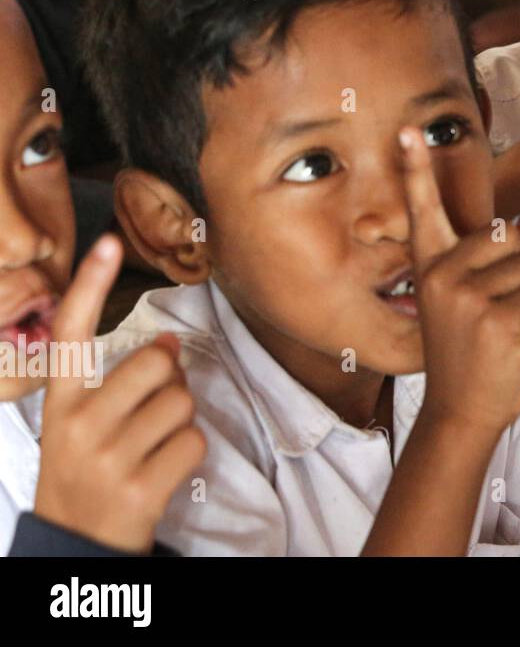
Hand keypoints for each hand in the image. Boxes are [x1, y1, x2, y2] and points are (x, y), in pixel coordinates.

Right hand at [33, 236, 205, 553]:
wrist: (76, 541)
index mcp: (61, 401)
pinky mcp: (140, 486)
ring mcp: (108, 457)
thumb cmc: (87, 469)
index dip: (90, 284)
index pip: (73, 333)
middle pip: (156, 364)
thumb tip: (171, 342)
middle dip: (170, 380)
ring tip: (151, 446)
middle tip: (152, 409)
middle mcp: (78, 424)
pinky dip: (190, 453)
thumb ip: (118, 380)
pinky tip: (162, 470)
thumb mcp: (81, 422)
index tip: (109, 242)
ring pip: (181, 402)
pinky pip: (194, 441)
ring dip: (180, 420)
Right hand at [399, 128, 519, 435]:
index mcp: (431, 266)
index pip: (425, 211)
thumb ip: (508, 256)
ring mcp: (464, 295)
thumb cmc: (473, 353)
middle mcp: (440, 274)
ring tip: (503, 332)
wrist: (462, 412)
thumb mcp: (483, 297)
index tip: (410, 131)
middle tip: (496, 316)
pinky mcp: (492, 316)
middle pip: (510, 237)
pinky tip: (512, 345)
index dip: (417, 169)